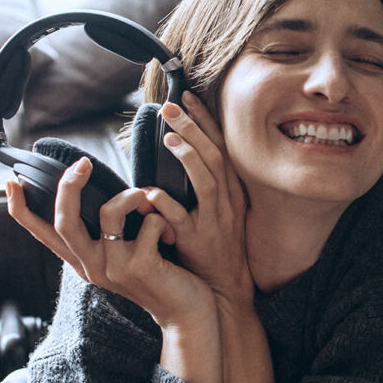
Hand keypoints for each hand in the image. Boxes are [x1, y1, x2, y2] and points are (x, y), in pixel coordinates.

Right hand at [6, 157, 212, 330]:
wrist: (186, 314)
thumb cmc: (159, 275)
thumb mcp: (123, 254)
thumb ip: (108, 230)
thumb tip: (101, 189)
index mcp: (82, 261)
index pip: (42, 233)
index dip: (21, 208)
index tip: (9, 182)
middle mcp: (91, 266)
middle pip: (64, 219)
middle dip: (69, 185)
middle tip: (83, 163)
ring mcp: (114, 268)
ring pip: (110, 211)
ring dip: (133, 196)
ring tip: (148, 202)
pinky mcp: (140, 267)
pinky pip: (149, 222)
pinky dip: (162, 217)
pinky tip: (172, 233)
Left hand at [143, 91, 255, 305]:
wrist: (224, 286)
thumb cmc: (216, 242)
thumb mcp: (219, 206)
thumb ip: (204, 179)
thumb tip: (183, 146)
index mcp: (231, 189)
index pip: (220, 145)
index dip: (205, 120)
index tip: (187, 96)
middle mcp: (227, 201)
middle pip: (214, 157)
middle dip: (194, 129)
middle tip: (171, 106)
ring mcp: (214, 221)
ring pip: (206, 183)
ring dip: (189, 158)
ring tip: (170, 138)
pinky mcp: (197, 242)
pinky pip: (182, 220)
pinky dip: (167, 204)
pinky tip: (151, 191)